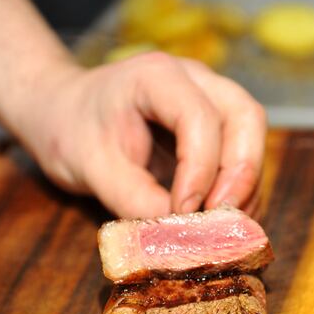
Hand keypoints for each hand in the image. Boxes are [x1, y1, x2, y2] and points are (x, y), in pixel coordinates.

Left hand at [9, 52, 266, 218]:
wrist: (62, 115)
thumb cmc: (71, 132)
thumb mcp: (91, 168)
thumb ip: (133, 200)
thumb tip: (177, 235)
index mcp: (157, 77)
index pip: (200, 117)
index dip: (200, 170)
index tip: (183, 212)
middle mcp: (194, 80)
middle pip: (246, 117)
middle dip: (241, 175)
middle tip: (222, 222)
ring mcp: (208, 100)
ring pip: (250, 138)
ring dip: (244, 188)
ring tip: (217, 230)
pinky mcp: (213, 128)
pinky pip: (241, 158)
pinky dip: (237, 193)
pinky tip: (216, 223)